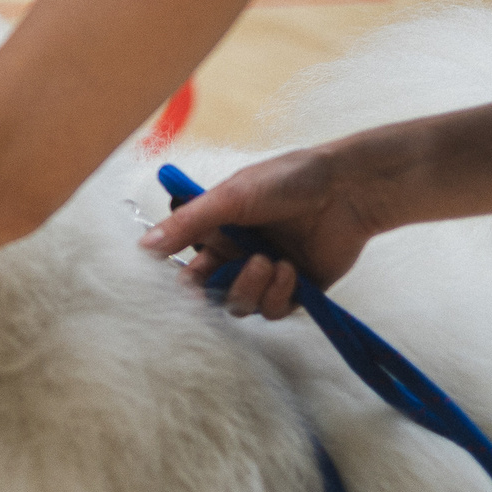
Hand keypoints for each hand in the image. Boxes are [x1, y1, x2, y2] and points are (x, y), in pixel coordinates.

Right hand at [141, 144, 391, 319]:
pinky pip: (274, 310)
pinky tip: (290, 270)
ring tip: (269, 263)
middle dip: (212, 291)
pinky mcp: (296, 291)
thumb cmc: (289, 181)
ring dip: (250, 289)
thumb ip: (188, 224)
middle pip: (210, 293)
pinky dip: (279, 294)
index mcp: (218, 230)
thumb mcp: (231, 197)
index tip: (177, 288)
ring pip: (240, 306)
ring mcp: (267, 274)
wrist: (348, 190)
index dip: (179, 281)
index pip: (187, 265)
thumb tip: (144, 247)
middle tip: (212, 286)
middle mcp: (238, 254)